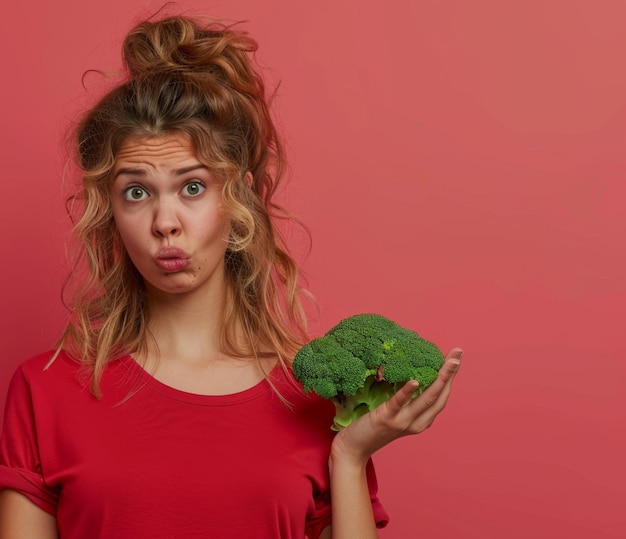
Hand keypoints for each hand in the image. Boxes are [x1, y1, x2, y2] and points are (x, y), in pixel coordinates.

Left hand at [330, 347, 463, 465]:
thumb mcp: (394, 412)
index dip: (450, 377)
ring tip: (448, 362)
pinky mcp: (386, 419)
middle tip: (458, 353)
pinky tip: (414, 381)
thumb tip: (409, 371)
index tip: (456, 357)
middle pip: (440, 396)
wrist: (353, 449)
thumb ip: (404, 399)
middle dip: (451, 374)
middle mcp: (416, 422)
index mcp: (420, 420)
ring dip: (440, 379)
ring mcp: (402, 422)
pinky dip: (408, 392)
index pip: (441, 396)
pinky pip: (399, 403)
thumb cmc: (372, 427)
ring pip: (427, 399)